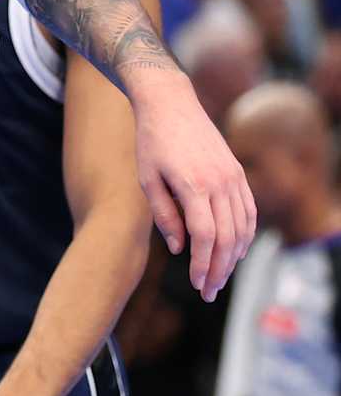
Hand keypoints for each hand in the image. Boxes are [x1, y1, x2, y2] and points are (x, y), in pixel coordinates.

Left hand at [134, 85, 255, 300]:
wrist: (170, 104)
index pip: (206, 237)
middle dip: (220, 269)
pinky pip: (249, 211)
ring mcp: (233, 177)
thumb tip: (179, 249)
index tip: (197, 285)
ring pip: (243, 227)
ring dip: (235, 257)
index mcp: (194, 185)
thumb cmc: (151, 142)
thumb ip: (164, 215)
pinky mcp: (238, 173)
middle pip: (228, 238)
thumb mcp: (147, 179)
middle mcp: (220, 183)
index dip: (204, 265)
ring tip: (221, 277)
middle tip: (209, 291)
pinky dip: (245, 234)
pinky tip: (236, 251)